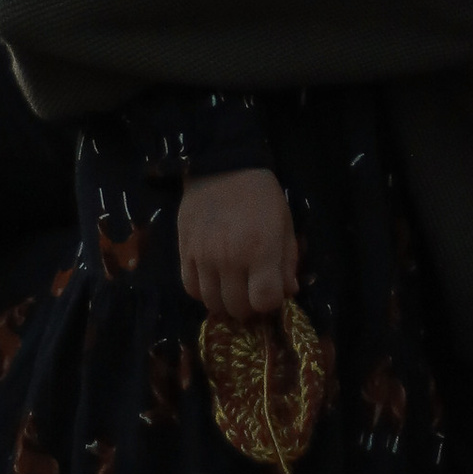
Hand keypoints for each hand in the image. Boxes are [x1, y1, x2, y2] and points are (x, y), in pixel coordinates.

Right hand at [178, 168, 298, 321]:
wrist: (222, 167)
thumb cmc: (261, 195)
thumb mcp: (285, 225)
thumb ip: (288, 262)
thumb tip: (288, 292)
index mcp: (261, 250)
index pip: (264, 301)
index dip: (271, 303)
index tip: (271, 292)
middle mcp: (230, 258)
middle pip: (238, 307)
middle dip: (249, 306)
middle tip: (252, 293)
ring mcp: (203, 257)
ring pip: (212, 303)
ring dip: (225, 302)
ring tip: (232, 289)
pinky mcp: (184, 251)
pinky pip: (190, 288)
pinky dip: (202, 292)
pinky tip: (212, 281)